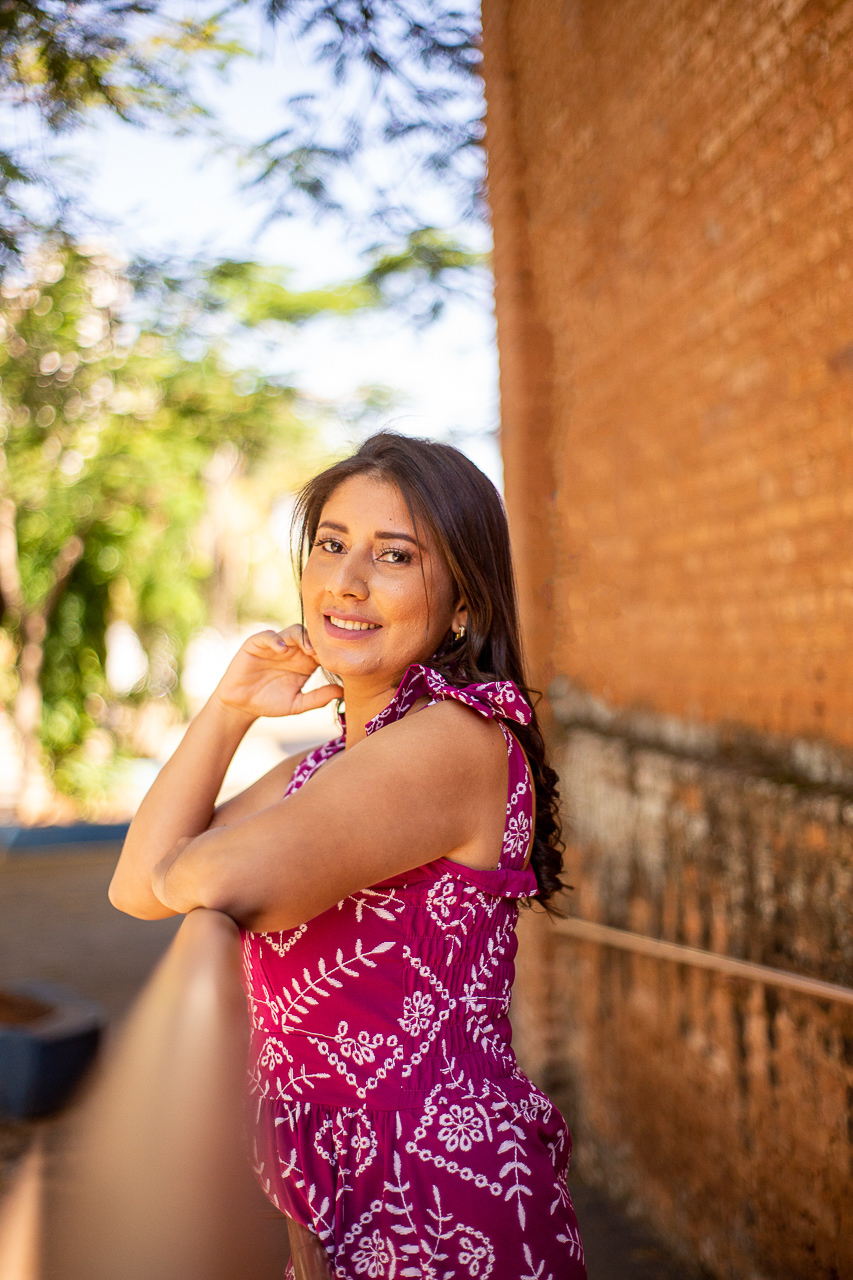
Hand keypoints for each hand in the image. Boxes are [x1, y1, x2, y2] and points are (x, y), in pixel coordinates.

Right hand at [213, 625, 341, 720]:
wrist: (242, 706)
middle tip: (326, 652)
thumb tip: (341, 693)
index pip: (322, 650)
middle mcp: (293, 650)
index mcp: (305, 662)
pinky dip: (276, 639)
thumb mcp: (297, 704)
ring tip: (308, 649)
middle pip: (311, 637)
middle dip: (320, 642)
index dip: (331, 653)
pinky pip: (268, 635)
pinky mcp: (256, 644)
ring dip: (302, 637)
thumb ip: (317, 698)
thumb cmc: (271, 703)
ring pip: (293, 631)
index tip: (338, 662)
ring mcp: (275, 646)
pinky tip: (283, 650)